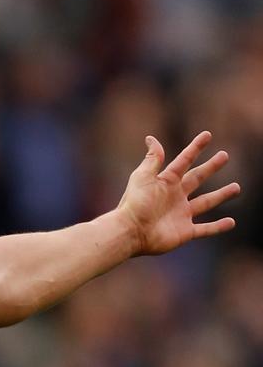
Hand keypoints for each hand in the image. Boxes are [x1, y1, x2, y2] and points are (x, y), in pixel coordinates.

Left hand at [117, 131, 240, 255]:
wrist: (130, 231)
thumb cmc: (134, 203)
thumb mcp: (142, 177)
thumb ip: (152, 159)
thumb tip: (151, 138)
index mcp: (166, 182)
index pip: (184, 161)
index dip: (195, 148)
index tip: (207, 135)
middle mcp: (175, 197)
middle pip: (197, 178)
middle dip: (211, 167)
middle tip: (224, 155)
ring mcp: (181, 214)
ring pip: (206, 203)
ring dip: (221, 195)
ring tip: (236, 187)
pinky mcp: (185, 232)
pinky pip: (205, 229)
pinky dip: (218, 227)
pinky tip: (231, 222)